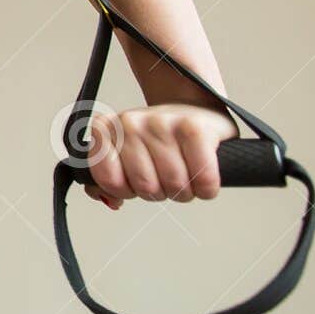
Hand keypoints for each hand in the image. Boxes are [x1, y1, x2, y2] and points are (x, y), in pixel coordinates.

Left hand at [80, 103, 239, 209]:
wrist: (196, 112)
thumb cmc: (159, 141)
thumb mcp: (125, 156)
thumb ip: (108, 180)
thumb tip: (112, 201)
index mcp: (108, 128)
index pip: (109, 180)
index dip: (126, 190)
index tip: (134, 180)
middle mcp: (130, 121)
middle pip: (145, 186)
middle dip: (159, 192)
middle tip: (165, 177)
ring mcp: (162, 122)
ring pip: (174, 185)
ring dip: (184, 191)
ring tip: (185, 174)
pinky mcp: (195, 127)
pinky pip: (202, 178)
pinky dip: (206, 188)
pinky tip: (203, 177)